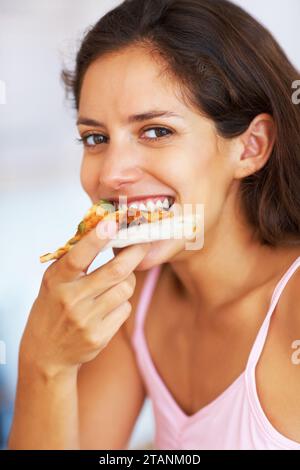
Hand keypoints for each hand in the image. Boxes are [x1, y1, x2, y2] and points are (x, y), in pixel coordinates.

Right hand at [20, 219, 149, 378]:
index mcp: (57, 281)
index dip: (96, 239)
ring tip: (118, 281)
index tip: (112, 223)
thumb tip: (102, 231)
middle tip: (144, 242)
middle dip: (135, 253)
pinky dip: (122, 302)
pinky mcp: (100, 336)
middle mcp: (71, 300)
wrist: (47, 353)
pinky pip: (125, 309)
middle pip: (115, 272)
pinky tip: (109, 305)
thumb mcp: (54, 281)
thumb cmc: (53, 308)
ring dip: (128, 280)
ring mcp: (86, 320)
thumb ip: (74, 260)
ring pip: (126, 289)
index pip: (78, 257)